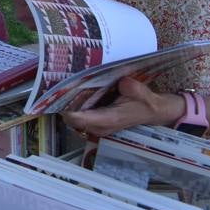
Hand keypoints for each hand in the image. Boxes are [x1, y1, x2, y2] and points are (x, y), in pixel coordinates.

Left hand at [63, 76, 184, 137]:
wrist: (154, 112)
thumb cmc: (146, 102)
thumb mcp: (143, 93)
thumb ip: (134, 89)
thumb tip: (125, 83)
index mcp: (109, 119)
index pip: (80, 119)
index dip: (65, 109)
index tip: (57, 94)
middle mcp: (101, 127)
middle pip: (71, 120)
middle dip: (62, 105)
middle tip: (56, 85)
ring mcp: (98, 127)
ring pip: (73, 120)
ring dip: (66, 106)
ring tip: (61, 87)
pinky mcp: (97, 124)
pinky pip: (79, 118)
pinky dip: (73, 107)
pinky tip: (71, 92)